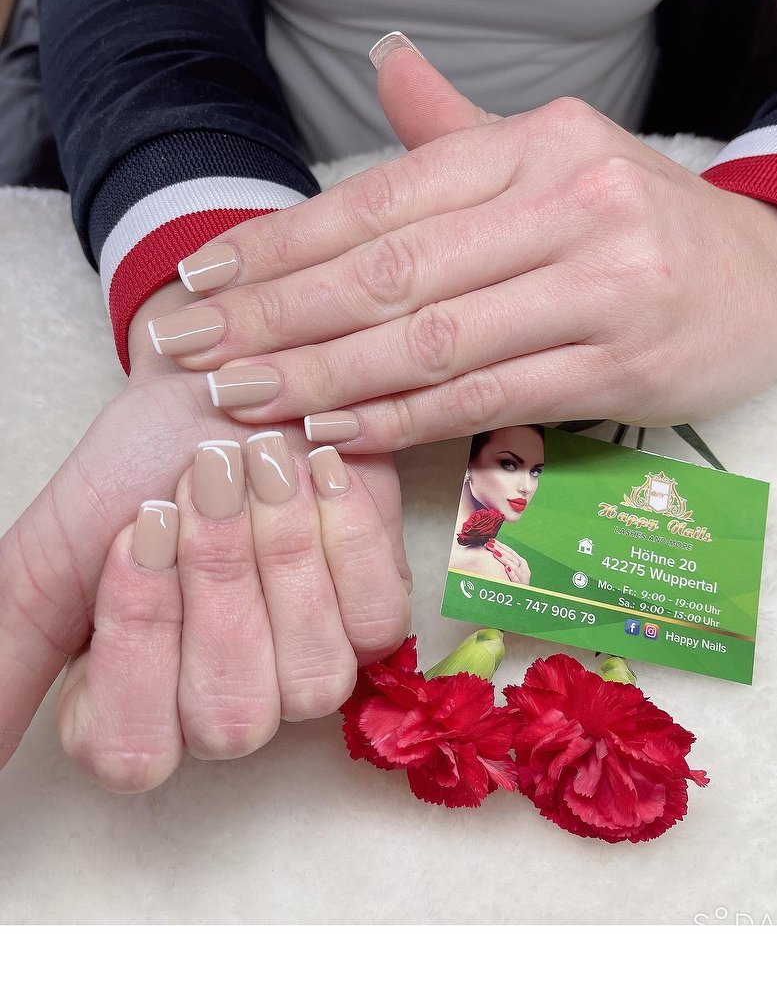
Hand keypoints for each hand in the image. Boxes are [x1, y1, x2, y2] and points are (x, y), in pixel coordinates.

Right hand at [0, 280, 410, 773]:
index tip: (137, 529)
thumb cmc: (135, 470)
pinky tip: (319, 473)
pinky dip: (346, 537)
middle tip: (204, 481)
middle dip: (216, 584)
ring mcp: (309, 670)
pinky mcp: (373, 620)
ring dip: (283, 559)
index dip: (138, 637)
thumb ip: (11, 651)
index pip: (133, 747)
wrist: (218, 393)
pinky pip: (376, 620)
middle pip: (231, 718)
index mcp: (139, 707)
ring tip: (260, 466)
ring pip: (311, 679)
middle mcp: (228, 708)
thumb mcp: (52, 556)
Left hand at [147, 42, 776, 449]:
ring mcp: (600, 287)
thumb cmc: (641, 223)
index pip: (382, 198)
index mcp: (537, 144)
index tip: (204, 282)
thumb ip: (460, 129)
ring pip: (434, 338)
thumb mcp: (557, 158)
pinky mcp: (618, 366)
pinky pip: (490, 397)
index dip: (283, 243)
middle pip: (393, 269)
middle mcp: (569, 202)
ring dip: (326, 376)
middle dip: (279, 316)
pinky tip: (338, 433)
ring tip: (243, 400)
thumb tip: (384, 62)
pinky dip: (406, 418)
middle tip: (193, 352)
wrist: (768, 279)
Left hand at [485, 539, 529, 584]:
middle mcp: (524, 569)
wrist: (521, 599)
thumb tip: (492, 550)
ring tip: (495, 553)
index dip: (501, 546)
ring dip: (504, 559)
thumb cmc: (513, 583)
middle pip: (511, 557)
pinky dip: (512, 573)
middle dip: (500, 550)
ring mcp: (524, 578)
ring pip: (514, 566)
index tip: (490, 540)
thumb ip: (506, 562)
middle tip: (489, 544)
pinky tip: (506, 568)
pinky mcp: (521, 586)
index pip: (511, 552)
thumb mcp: (512, 571)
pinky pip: (516, 579)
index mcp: (522, 563)